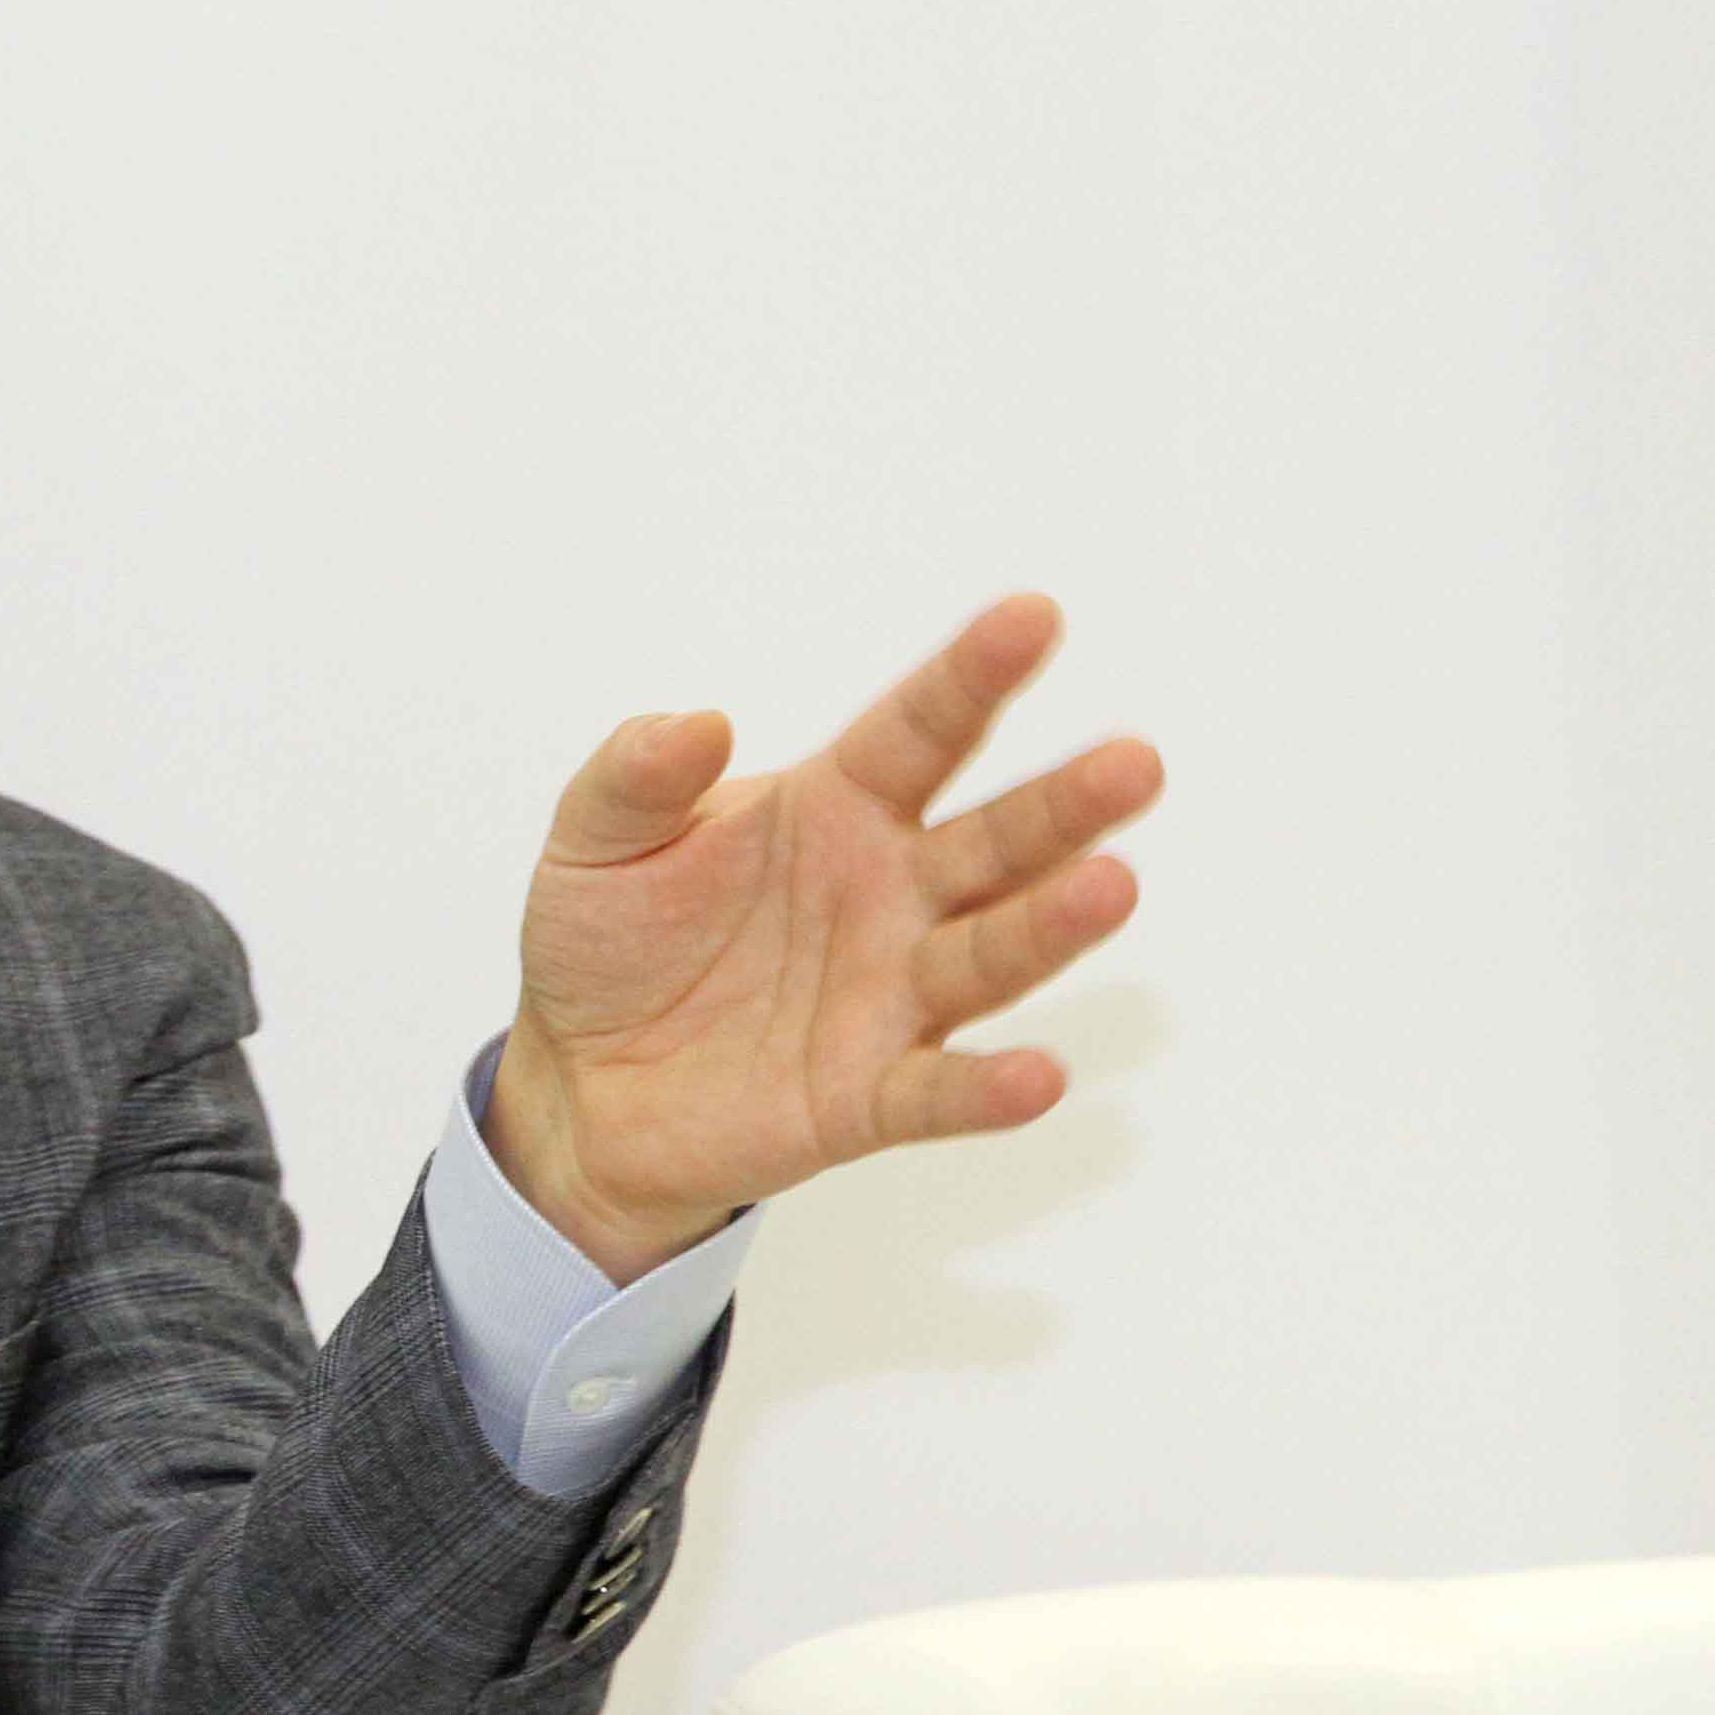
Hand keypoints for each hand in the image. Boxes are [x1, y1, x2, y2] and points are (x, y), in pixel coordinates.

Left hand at [486, 595, 1161, 1280]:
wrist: (579, 1082)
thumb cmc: (607, 943)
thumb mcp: (594, 843)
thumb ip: (635, 776)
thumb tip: (699, 721)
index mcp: (838, 808)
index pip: (921, 731)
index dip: (975, 676)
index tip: (1034, 616)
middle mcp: (892, 894)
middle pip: (994, 841)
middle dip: (1064, 804)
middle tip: (1135, 762)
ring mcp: (890, 997)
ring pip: (990, 955)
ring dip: (1052, 925)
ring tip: (1113, 886)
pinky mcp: (864, 1098)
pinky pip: (937, 1094)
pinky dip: (987, 1089)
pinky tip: (1039, 1077)